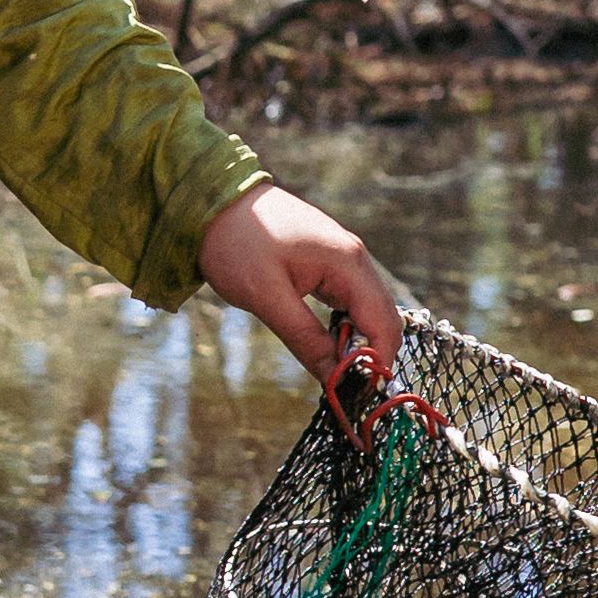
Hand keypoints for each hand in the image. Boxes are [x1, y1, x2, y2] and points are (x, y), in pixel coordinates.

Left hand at [199, 178, 404, 389]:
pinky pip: (349, 303)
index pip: (383, 325)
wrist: (213, 201)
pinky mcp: (329, 264)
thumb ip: (304, 338)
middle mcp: (356, 259)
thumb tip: (334, 379)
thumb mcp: (267, 298)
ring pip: (367, 313)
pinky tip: (324, 345)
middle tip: (341, 389)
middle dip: (369, 356)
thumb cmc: (236, 244)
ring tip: (329, 371)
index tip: (355, 397)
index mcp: (349, 263)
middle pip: (383, 320)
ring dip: (356, 344)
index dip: (376, 364)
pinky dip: (343, 328)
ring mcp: (345, 259)